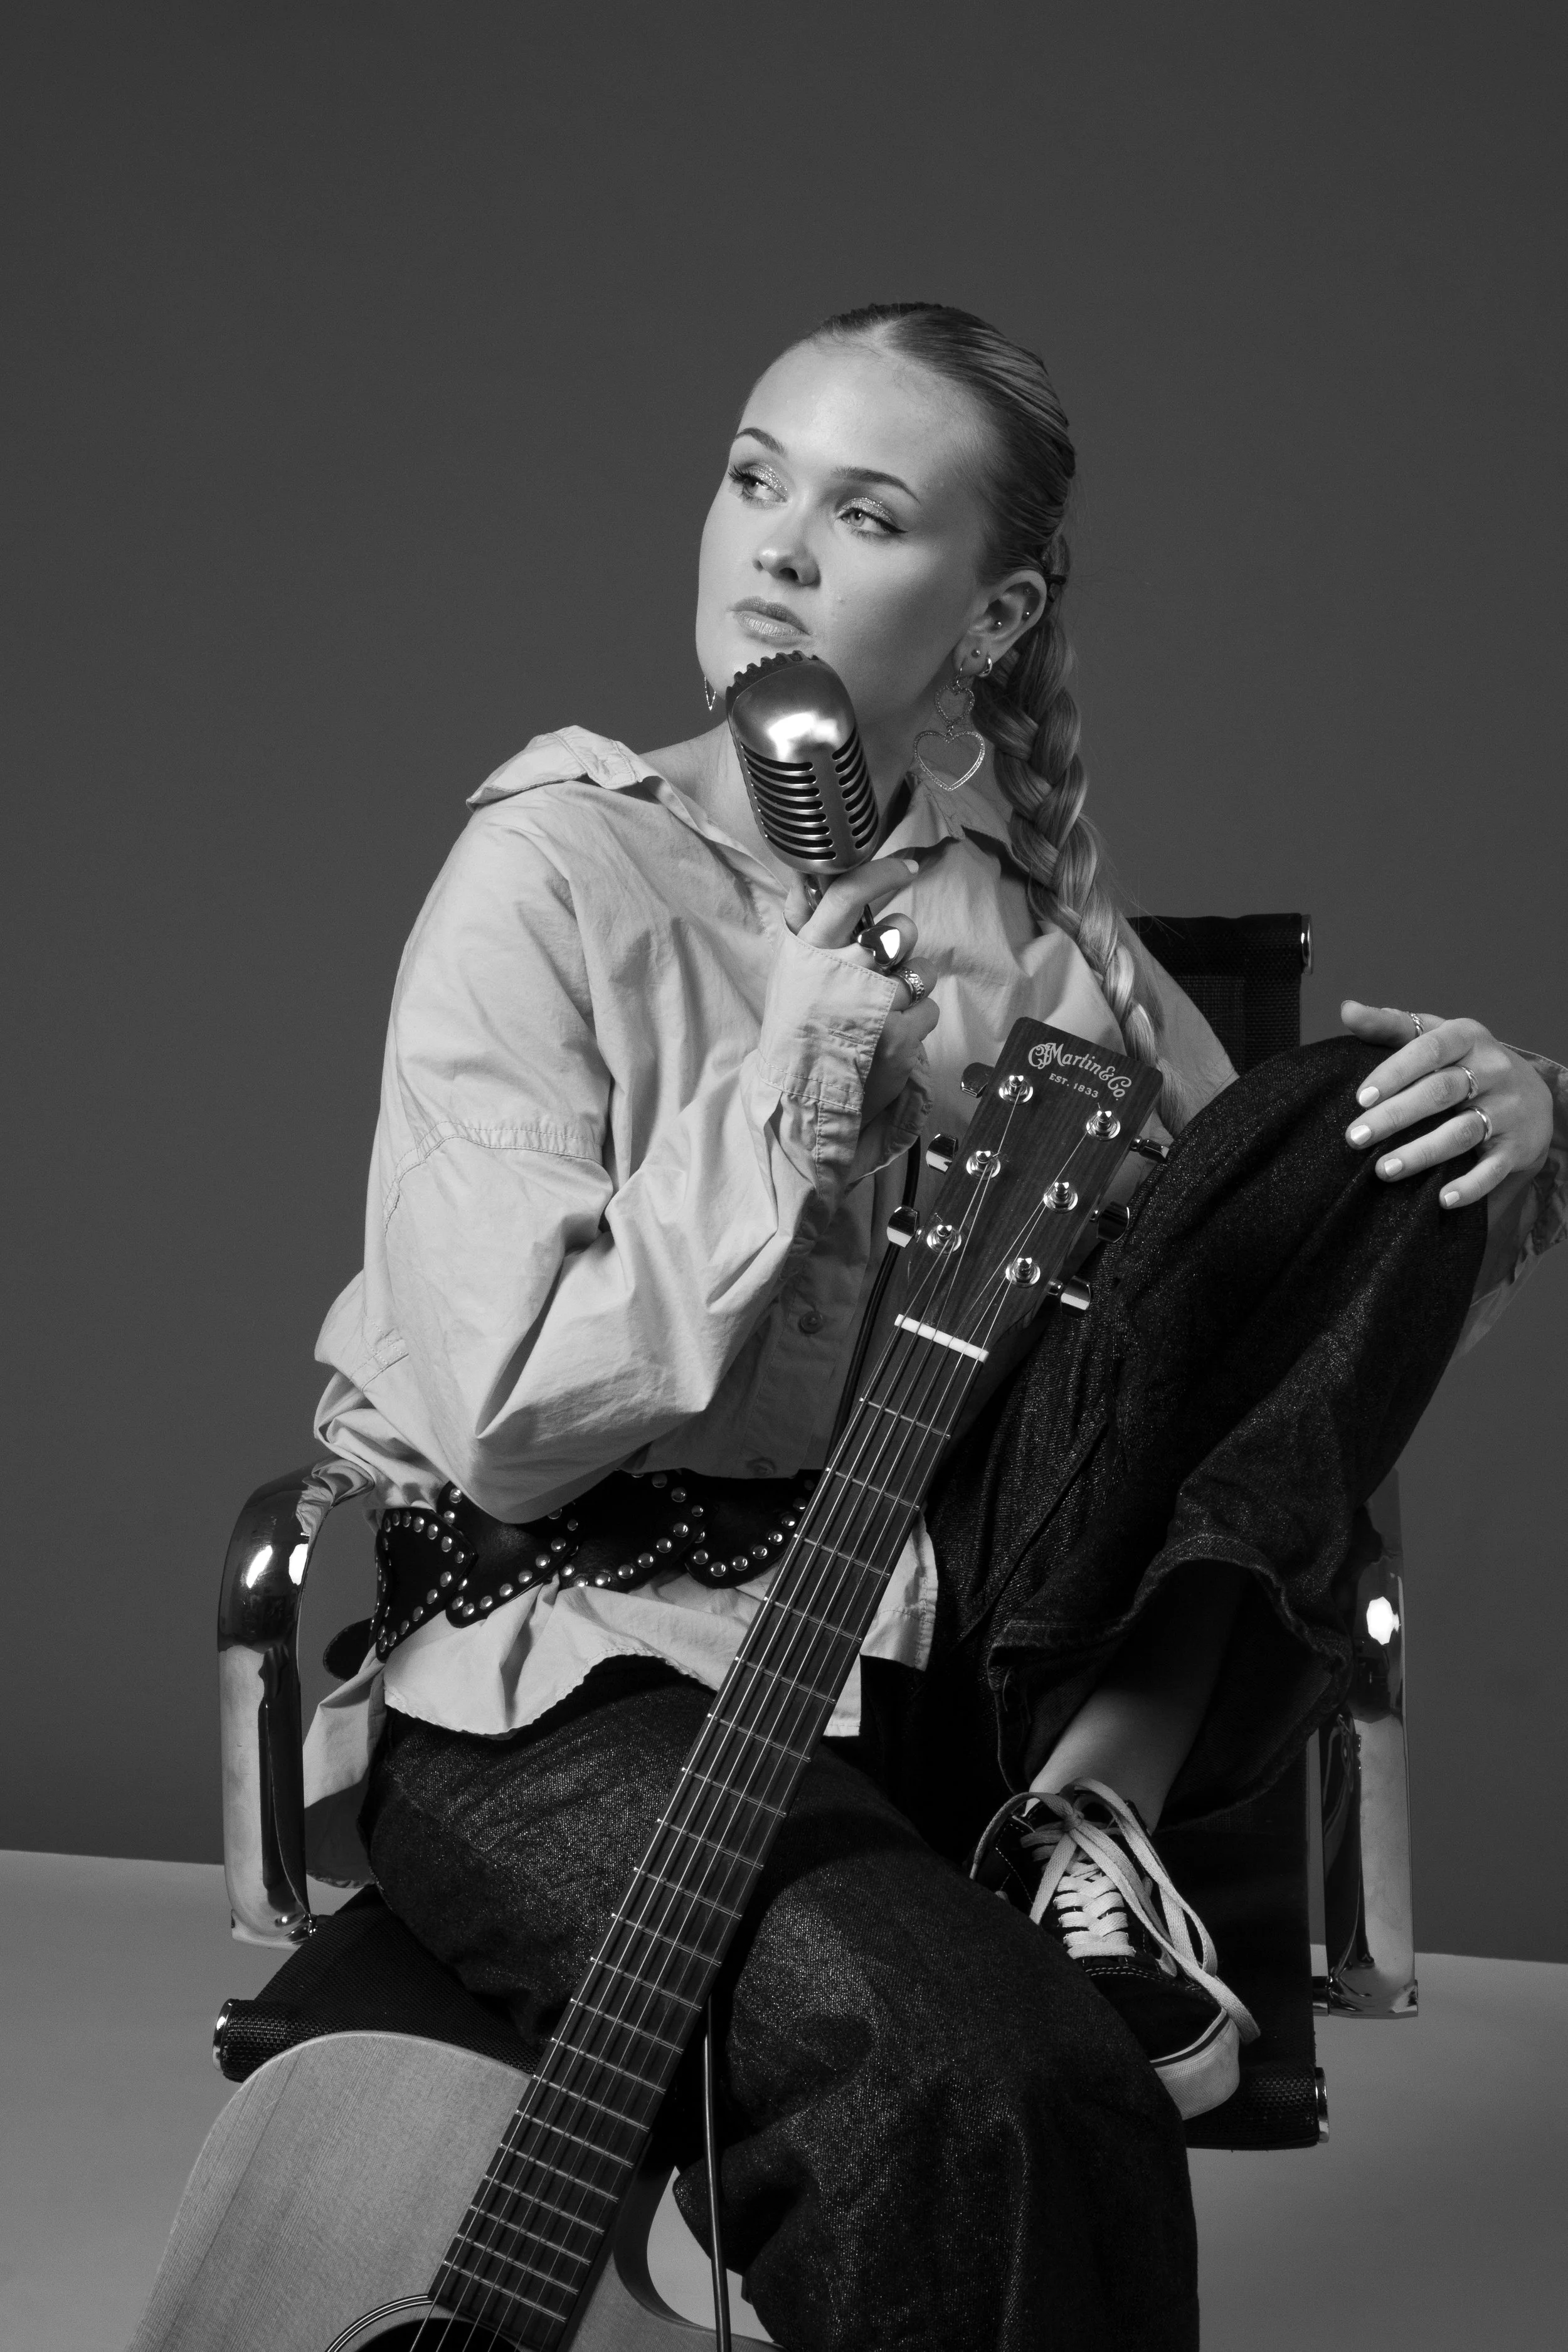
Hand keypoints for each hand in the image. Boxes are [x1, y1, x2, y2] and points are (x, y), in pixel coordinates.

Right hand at [786, 858, 938, 1124]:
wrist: (800, 1100)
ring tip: (882, 1013)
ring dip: (912, 987)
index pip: (846, 895)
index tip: (908, 866)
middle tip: (885, 966)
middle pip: (900, 929)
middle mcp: (842, 973)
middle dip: (903, 943)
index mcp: (809, 952)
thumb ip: (806, 928)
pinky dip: (918, 1023)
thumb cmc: (797, 1031)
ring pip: (922, 970)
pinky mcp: (901, 1037)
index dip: (881, 873)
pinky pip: (930, 1009)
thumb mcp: (791, 974)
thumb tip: (814, 880)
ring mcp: (874, 1006)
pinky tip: (890, 1039)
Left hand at [1340, 1000, 1553, 1207]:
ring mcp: (1508, 1108)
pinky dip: (1471, 1185)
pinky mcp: (1519, 1145)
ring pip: (1462, 1131)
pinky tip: (1443, 1200)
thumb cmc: (1465, 1062)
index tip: (1359, 1098)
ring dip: (1422, 1152)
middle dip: (1395, 1116)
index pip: (1428, 1048)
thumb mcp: (1435, 1036)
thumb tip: (1346, 1009)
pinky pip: (1494, 1167)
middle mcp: (1492, 1068)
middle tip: (1355, 1138)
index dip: (1394, 1073)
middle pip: (1440, 1092)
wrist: (1531, 1094)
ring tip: (1383, 1170)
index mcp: (1467, 1037)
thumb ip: (1390, 1026)